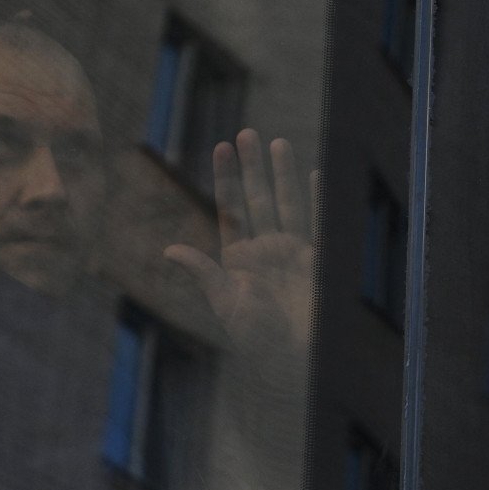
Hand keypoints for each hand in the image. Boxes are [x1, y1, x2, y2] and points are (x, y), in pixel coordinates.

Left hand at [165, 130, 316, 360]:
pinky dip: (319, 198)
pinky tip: (316, 174)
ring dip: (282, 173)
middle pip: (258, 198)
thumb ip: (204, 274)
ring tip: (276, 142)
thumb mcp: (225, 304)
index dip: (226, 177)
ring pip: (286, 202)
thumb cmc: (257, 338)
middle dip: (252, 166)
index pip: (231, 208)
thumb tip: (170, 250)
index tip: (221, 147)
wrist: (296, 356)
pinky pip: (318, 221)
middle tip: (246, 132)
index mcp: (239, 257)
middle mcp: (266, 249)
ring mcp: (293, 252)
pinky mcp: (317, 260)